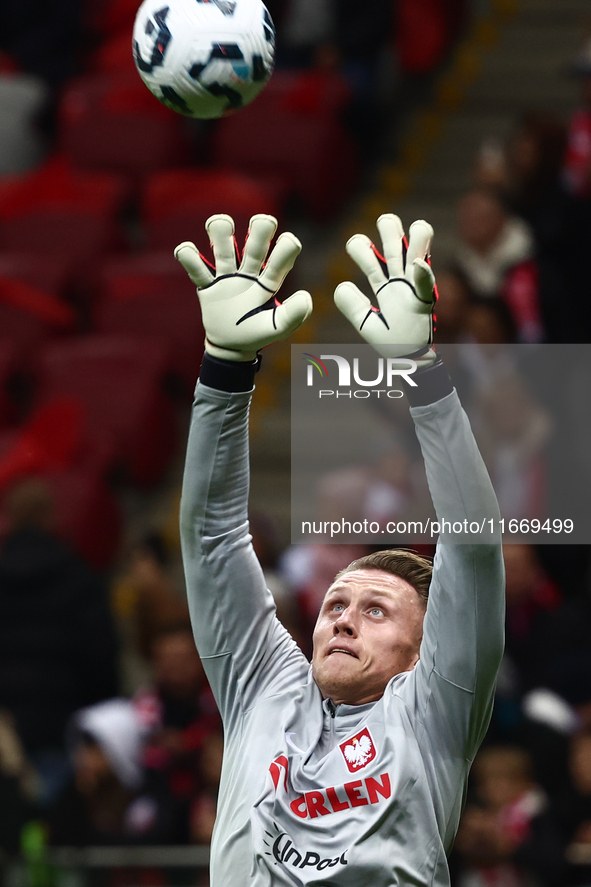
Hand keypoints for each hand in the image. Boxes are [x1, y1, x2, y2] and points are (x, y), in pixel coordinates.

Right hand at [175, 214, 311, 360]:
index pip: (282, 254)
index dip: (287, 245)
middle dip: (261, 226)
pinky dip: (188, 254)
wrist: (231, 348)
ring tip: (219, 226)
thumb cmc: (257, 335)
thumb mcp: (278, 328)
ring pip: (223, 243)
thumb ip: (294, 315)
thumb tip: (306, 296)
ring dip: (221, 229)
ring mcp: (227, 276)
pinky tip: (188, 252)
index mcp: (270, 280)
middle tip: (261, 226)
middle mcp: (250, 271)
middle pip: (256, 238)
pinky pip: (195, 265)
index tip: (287, 245)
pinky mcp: (207, 285)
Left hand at [335, 215, 435, 363]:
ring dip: (417, 233)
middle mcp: (398, 277)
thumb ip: (352, 306)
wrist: (408, 359)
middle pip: (394, 239)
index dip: (359, 246)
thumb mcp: (365, 324)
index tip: (357, 248)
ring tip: (414, 233)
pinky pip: (426, 280)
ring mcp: (414, 284)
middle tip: (386, 224)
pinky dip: (422, 271)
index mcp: (381, 281)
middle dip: (389, 225)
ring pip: (418, 246)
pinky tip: (417, 265)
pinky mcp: (426, 298)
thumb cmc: (390, 339)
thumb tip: (342, 285)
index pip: (366, 254)